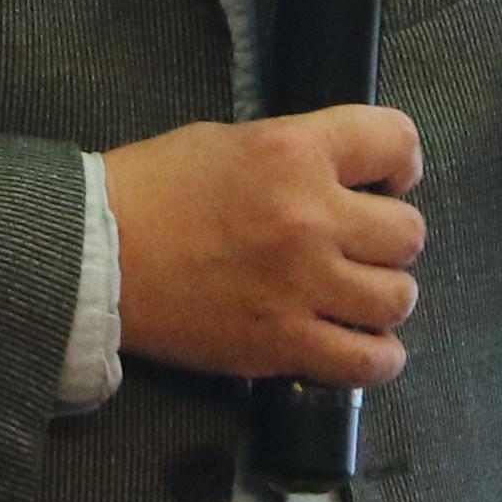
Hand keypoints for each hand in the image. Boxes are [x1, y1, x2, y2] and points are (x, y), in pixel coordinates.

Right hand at [103, 107, 427, 385]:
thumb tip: (344, 179)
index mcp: (295, 152)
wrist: (93, 256)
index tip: (387, 180)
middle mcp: (312, 217)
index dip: (401, 162)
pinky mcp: (283, 344)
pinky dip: (377, 356)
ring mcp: (302, 286)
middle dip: (388, 236)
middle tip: (359, 244)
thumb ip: (295, 155)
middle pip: (408, 232)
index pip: (398, 140)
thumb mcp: (231, 140)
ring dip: (383, 295)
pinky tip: (361, 344)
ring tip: (356, 294)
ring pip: (398, 297)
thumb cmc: (153, 188)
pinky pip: (369, 361)